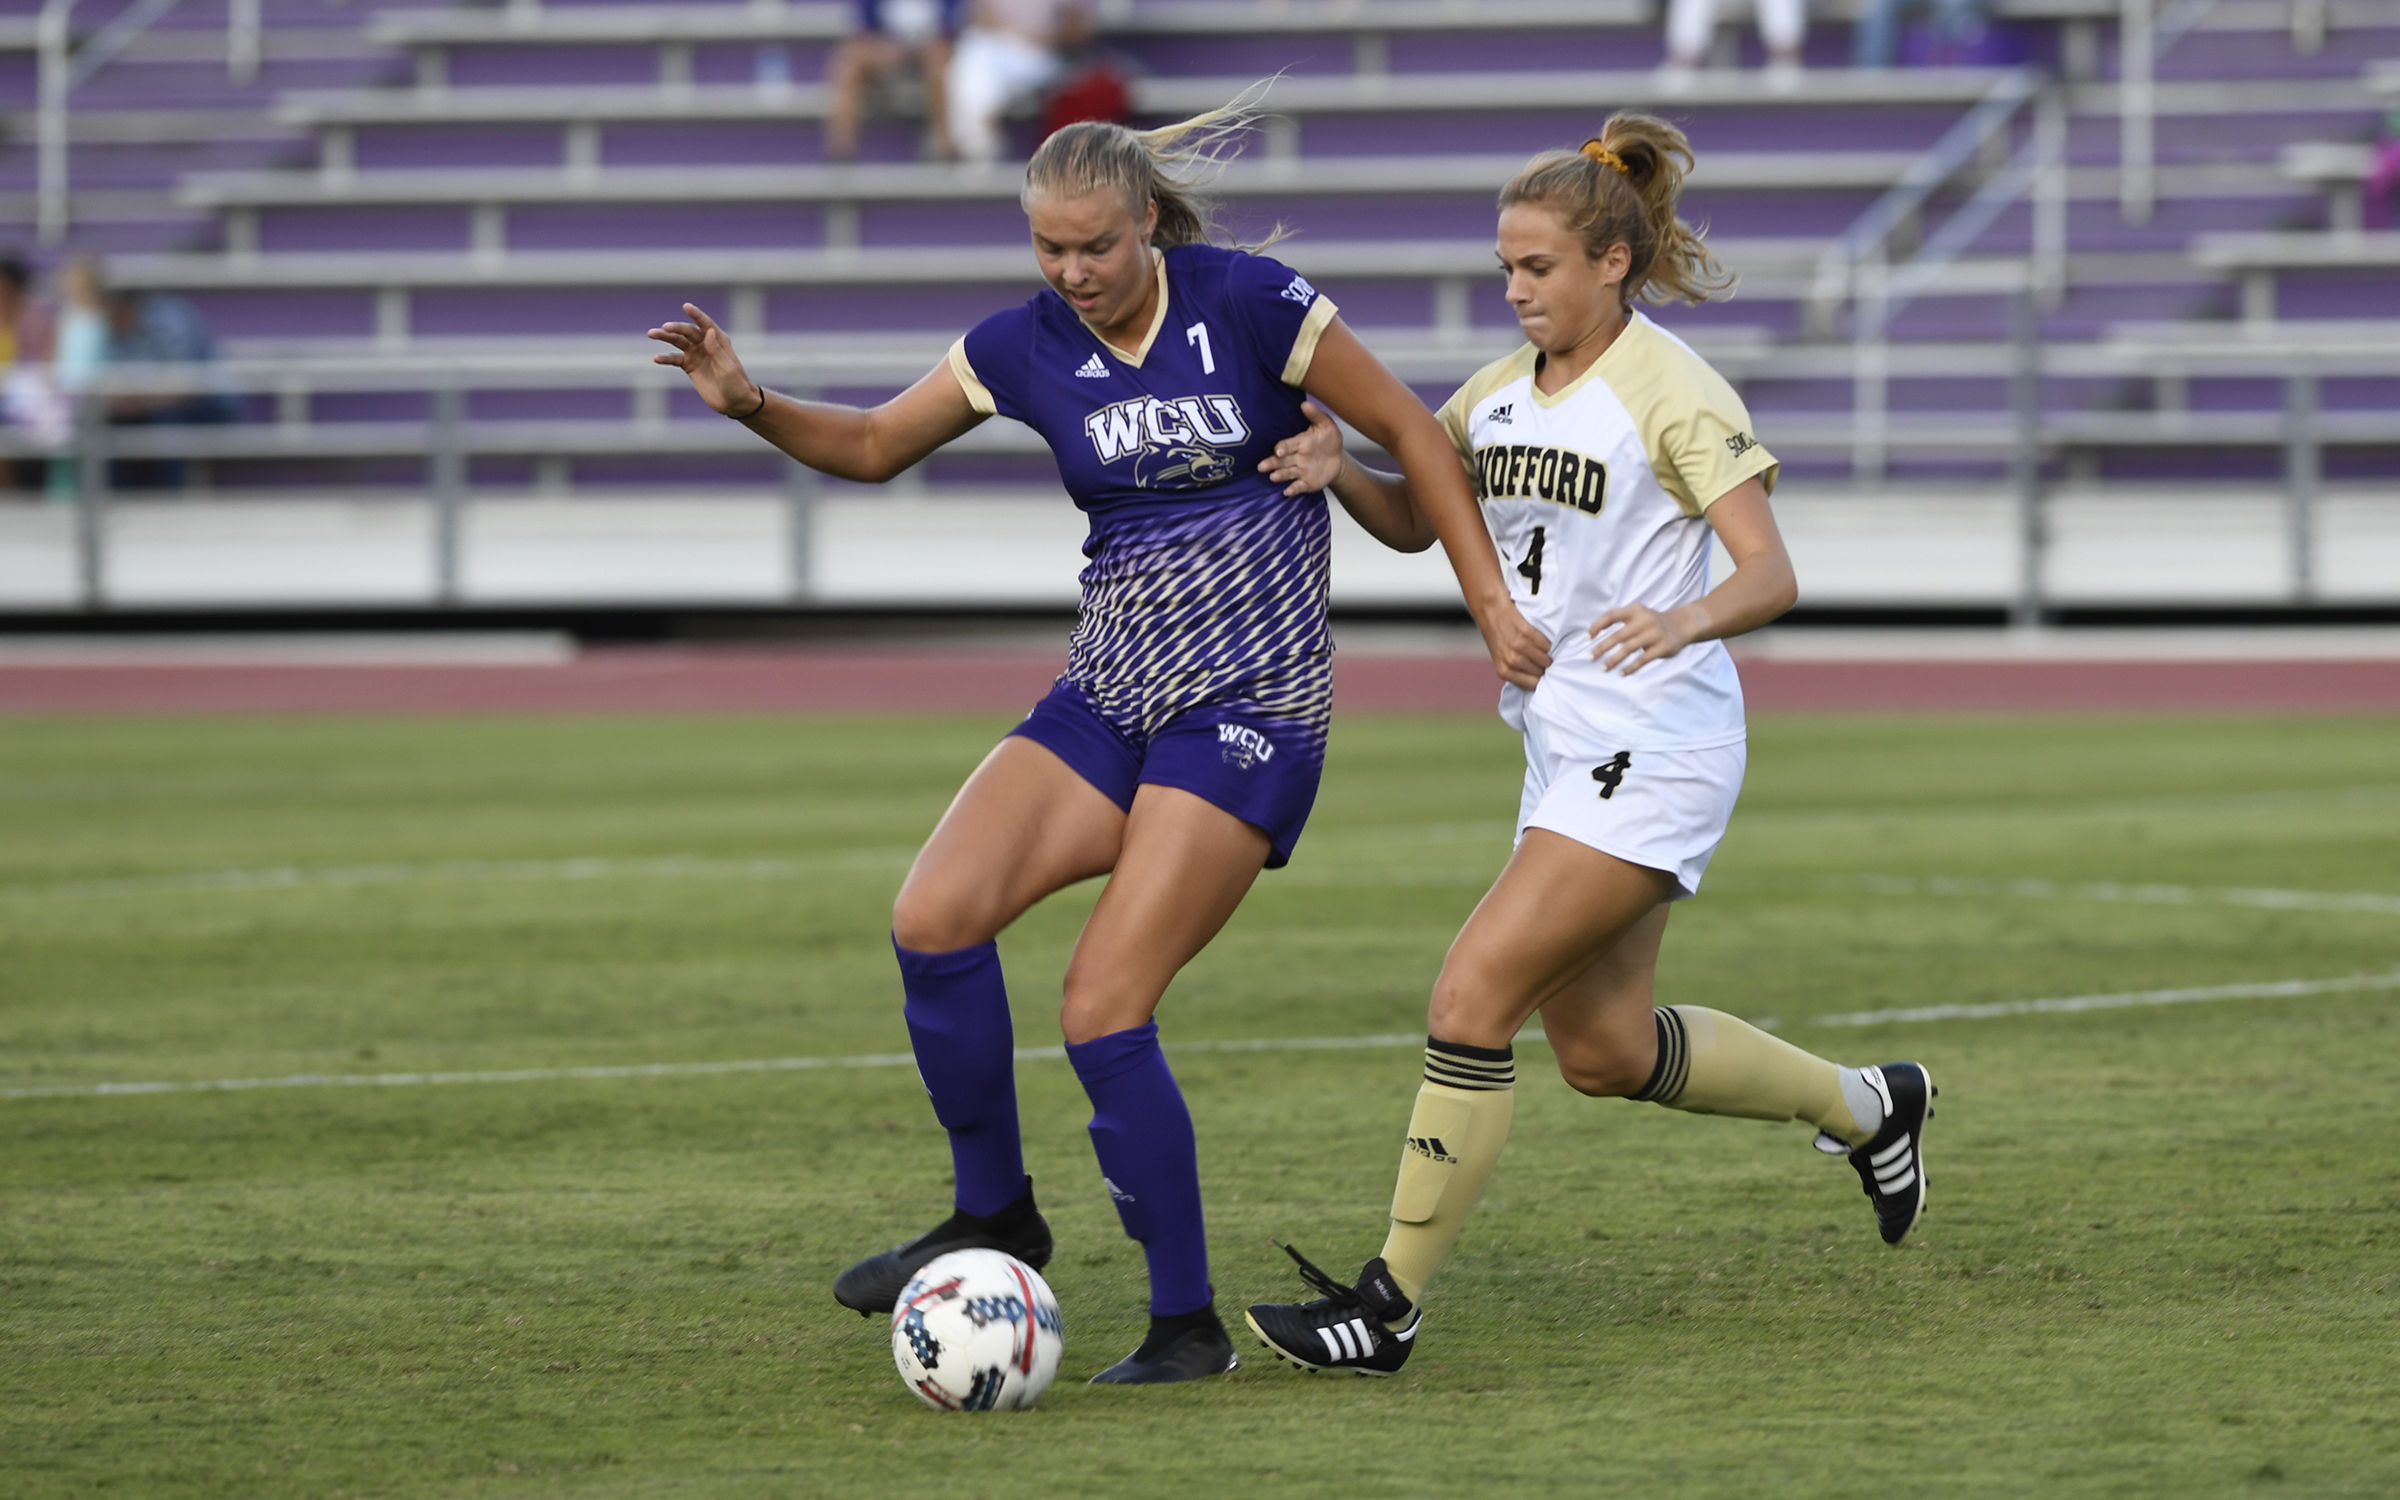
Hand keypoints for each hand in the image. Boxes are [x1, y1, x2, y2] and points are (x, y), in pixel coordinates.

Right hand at [647, 303, 762, 416]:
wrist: (734, 402)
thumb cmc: (736, 384)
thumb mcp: (728, 368)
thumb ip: (716, 350)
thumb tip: (708, 331)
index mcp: (719, 340)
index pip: (705, 324)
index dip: (696, 314)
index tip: (686, 306)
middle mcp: (706, 344)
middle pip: (688, 331)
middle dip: (676, 328)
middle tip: (664, 328)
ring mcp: (696, 354)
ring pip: (678, 342)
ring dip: (665, 337)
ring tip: (652, 334)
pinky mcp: (689, 366)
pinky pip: (674, 359)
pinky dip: (665, 358)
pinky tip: (656, 358)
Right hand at [1256, 399, 1343, 496]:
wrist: (1338, 459)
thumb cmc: (1329, 440)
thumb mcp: (1326, 425)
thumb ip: (1315, 415)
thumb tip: (1305, 403)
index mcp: (1299, 443)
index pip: (1287, 445)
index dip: (1282, 448)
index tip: (1278, 450)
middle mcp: (1296, 458)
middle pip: (1281, 461)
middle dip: (1271, 463)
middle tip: (1262, 466)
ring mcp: (1300, 471)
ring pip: (1286, 473)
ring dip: (1279, 475)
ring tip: (1273, 477)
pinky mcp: (1306, 483)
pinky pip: (1298, 486)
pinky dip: (1292, 489)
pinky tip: (1287, 492)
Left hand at [1473, 595, 1551, 690]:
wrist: (1489, 609)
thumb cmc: (1495, 634)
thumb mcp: (1499, 657)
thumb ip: (1513, 669)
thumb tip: (1534, 678)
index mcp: (1504, 670)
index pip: (1531, 685)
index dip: (1540, 681)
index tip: (1544, 676)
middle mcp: (1511, 660)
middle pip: (1539, 672)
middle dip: (1544, 668)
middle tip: (1546, 663)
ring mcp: (1518, 646)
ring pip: (1544, 659)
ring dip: (1548, 657)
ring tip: (1547, 653)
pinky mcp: (1525, 632)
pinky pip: (1545, 644)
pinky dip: (1548, 644)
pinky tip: (1545, 642)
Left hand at [1590, 602, 1697, 675]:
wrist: (1682, 625)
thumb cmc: (1652, 622)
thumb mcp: (1638, 614)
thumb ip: (1620, 620)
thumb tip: (1594, 635)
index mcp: (1635, 610)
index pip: (1611, 615)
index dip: (1597, 626)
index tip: (1588, 638)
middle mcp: (1644, 621)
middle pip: (1618, 636)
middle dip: (1601, 648)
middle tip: (1590, 657)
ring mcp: (1654, 634)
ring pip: (1628, 649)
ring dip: (1613, 660)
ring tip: (1603, 668)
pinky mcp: (1662, 648)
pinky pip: (1642, 659)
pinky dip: (1630, 667)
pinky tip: (1621, 673)